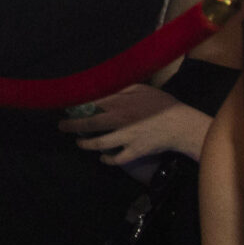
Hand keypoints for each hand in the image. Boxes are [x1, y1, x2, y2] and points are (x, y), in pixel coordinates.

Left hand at [59, 84, 208, 163]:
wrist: (182, 125)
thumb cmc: (163, 104)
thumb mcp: (142, 89)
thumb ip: (122, 88)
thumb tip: (105, 85)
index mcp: (120, 103)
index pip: (90, 103)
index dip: (76, 104)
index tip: (65, 105)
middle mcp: (119, 120)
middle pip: (90, 124)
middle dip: (72, 126)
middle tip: (62, 126)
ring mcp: (127, 138)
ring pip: (100, 144)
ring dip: (87, 144)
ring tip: (79, 143)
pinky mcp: (136, 151)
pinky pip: (117, 158)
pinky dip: (107, 159)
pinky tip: (102, 158)